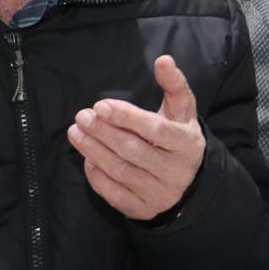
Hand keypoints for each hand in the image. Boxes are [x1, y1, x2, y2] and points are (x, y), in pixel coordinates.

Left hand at [68, 56, 205, 221]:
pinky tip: (87, 159)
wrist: (192, 183)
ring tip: (76, 133)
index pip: (155, 129)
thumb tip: (163, 59)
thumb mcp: (182, 111)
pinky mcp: (145, 210)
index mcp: (187, 143)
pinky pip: (116, 195)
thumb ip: (173, 85)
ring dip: (94, 151)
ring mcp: (161, 193)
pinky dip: (98, 178)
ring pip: (121, 172)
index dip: (126, 117)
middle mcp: (176, 170)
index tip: (101, 105)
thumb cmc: (179, 138)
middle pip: (133, 150)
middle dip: (103, 132)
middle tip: (82, 116)